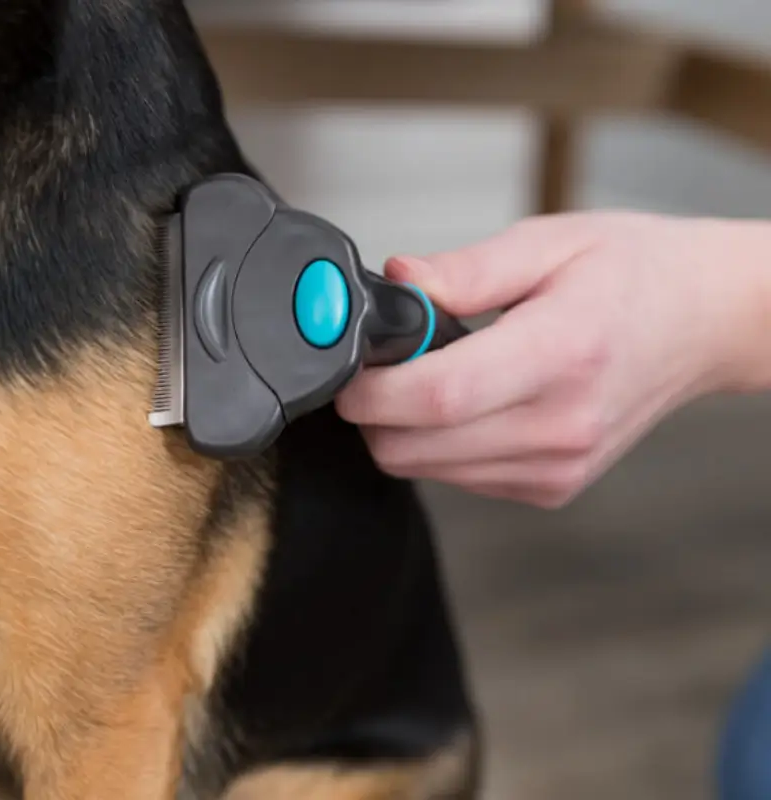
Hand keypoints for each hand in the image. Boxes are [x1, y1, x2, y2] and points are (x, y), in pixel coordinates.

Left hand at [336, 212, 770, 506]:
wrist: (701, 323)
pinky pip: (459, 478)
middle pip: (414, 448)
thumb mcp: (550, 243)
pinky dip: (439, 446)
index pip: (437, 396)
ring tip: (434, 377)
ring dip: (405, 430)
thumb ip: (464, 270)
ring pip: (427, 470)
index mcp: (559, 354)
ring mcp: (556, 466)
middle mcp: (559, 426)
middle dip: (374, 412)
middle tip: (384, 365)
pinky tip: (468, 404)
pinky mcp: (551, 486)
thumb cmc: (635, 275)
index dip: (372, 389)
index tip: (349, 369)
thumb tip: (396, 284)